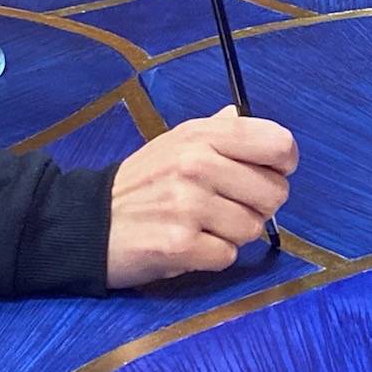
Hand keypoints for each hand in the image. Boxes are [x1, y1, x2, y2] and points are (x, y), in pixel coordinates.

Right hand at [106, 107, 297, 285]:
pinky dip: (212, 257)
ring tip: (201, 226)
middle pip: (274, 192)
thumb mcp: (172, 144)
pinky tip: (188, 245)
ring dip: (232, 235)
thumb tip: (237, 115)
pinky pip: (228, 256)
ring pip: (253, 228)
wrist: (89, 222)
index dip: (283, 165)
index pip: (278, 144)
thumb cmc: (140, 185)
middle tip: (227, 207)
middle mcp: (196, 164)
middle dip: (257, 207)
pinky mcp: (180, 243)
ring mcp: (188, 204)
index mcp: (201, 135)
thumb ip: (213, 131)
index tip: (269, 174)